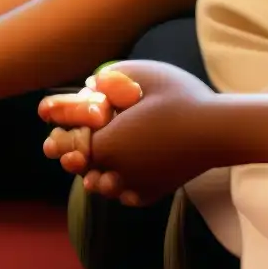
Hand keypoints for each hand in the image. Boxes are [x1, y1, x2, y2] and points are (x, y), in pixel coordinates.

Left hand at [41, 62, 221, 205]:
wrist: (217, 131)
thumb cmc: (180, 98)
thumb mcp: (141, 74)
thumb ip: (109, 78)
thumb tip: (89, 86)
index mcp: (107, 144)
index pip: (68, 145)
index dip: (57, 136)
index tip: (50, 128)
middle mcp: (117, 171)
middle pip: (81, 168)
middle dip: (72, 155)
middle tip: (64, 147)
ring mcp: (135, 185)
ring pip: (101, 185)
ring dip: (94, 173)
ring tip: (90, 164)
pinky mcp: (152, 193)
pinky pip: (125, 194)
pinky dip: (120, 186)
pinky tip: (121, 174)